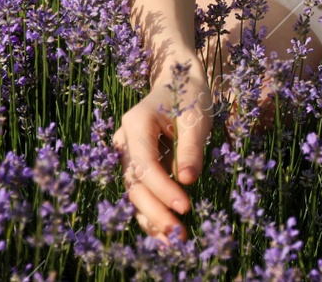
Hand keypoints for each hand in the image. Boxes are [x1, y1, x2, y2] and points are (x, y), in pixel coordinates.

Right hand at [111, 59, 214, 242]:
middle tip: (177, 234)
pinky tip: (165, 233)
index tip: (185, 206)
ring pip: (134, 193)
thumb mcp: (197, 117)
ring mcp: (127, 154)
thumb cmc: (190, 95)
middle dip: (154, 211)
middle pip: (134, 184)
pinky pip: (141, 192)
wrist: (179, 81)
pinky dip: (152, 211)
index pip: (145, 164)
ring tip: (172, 241)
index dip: (163, 189)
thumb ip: (192, 147)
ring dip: (151, 218)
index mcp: (136, 123)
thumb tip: (187, 181)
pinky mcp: (136, 165)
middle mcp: (124, 142)